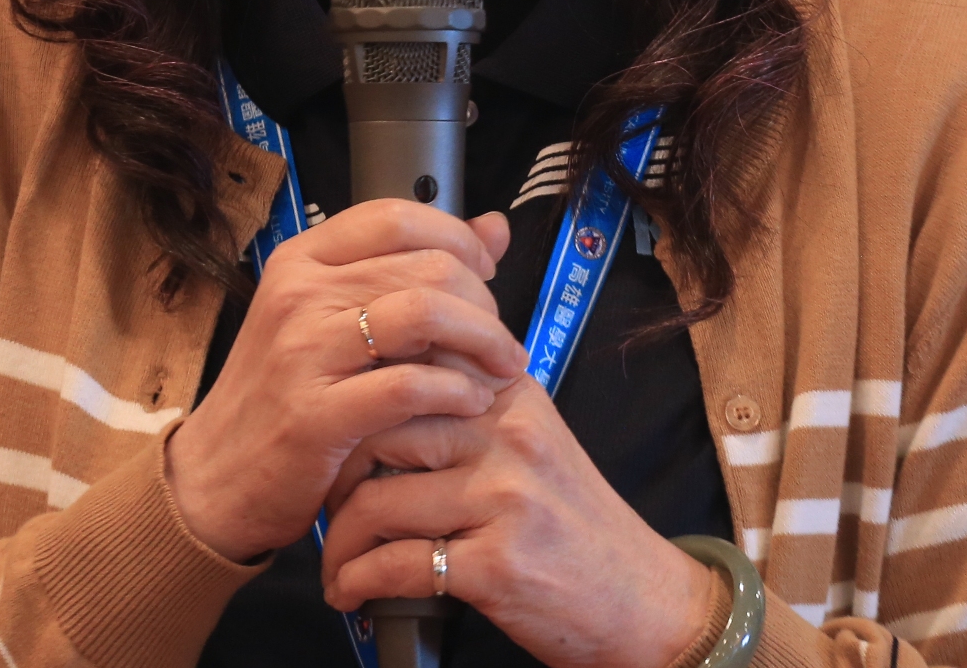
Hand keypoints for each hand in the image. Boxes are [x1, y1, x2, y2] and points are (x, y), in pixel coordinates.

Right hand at [167, 201, 524, 561]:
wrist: (217, 480)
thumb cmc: (286, 396)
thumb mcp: (335, 320)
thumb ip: (412, 271)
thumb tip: (495, 227)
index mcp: (302, 260)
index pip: (399, 216)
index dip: (459, 239)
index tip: (486, 274)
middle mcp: (298, 293)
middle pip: (426, 265)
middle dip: (483, 302)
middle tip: (498, 339)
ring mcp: (303, 352)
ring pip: (425, 314)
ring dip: (483, 342)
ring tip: (502, 370)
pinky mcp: (316, 415)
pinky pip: (409, 386)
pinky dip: (458, 392)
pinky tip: (474, 404)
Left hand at [319, 374, 723, 667]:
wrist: (642, 600)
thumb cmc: (573, 525)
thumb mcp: (531, 445)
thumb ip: (470, 411)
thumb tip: (381, 391)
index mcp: (512, 396)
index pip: (409, 367)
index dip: (355, 403)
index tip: (335, 439)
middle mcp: (508, 436)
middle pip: (379, 427)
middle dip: (334, 472)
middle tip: (324, 502)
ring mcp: (505, 499)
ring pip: (376, 501)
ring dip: (338, 541)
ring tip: (335, 562)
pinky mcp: (498, 564)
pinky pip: (396, 564)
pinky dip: (357, 581)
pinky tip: (352, 591)